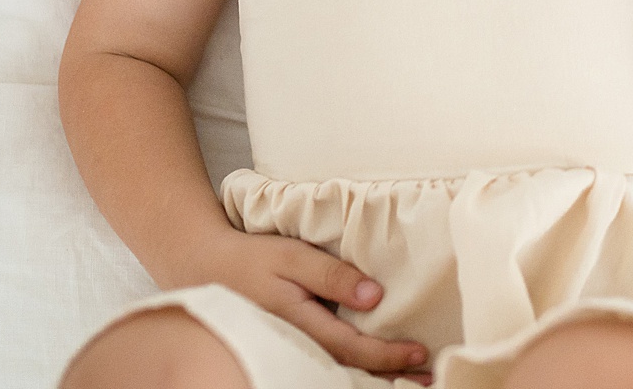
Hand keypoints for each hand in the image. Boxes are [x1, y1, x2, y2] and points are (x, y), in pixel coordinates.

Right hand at [179, 227, 429, 378]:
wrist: (203, 267)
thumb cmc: (252, 258)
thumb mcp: (292, 256)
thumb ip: (332, 275)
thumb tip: (375, 297)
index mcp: (299, 324)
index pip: (352, 347)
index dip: (387, 354)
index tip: (419, 353)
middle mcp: (294, 344)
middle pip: (348, 369)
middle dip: (389, 375)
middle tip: (429, 379)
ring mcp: (288, 349)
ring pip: (336, 372)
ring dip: (374, 376)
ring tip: (410, 380)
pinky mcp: (286, 345)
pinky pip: (323, 364)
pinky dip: (351, 370)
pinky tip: (372, 371)